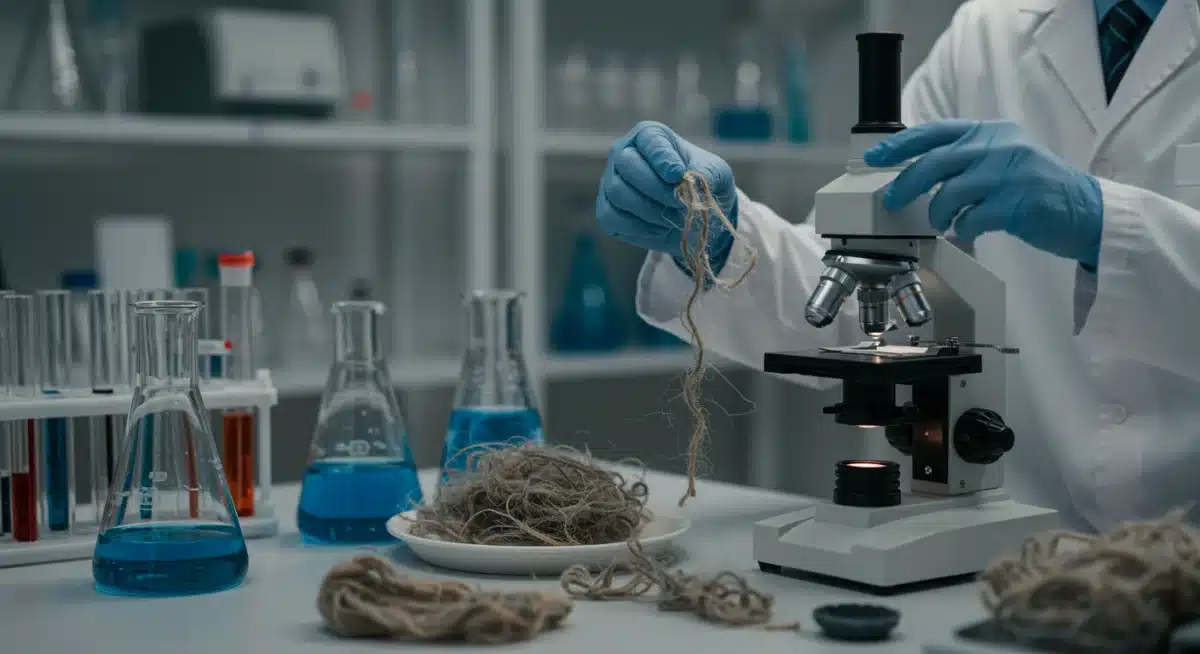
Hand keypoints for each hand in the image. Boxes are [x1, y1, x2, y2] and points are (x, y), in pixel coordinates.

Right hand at [596, 121, 737, 274]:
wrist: (694, 216)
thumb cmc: (701, 184)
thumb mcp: (715, 173)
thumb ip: (705, 173)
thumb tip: (687, 180)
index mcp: (650, 136)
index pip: (649, 139)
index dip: (662, 157)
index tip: (679, 175)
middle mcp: (624, 154)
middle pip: (626, 163)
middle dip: (654, 186)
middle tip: (678, 201)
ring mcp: (611, 182)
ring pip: (618, 192)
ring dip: (649, 209)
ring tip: (672, 216)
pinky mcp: (606, 210)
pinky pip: (612, 217)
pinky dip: (638, 227)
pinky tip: (659, 228)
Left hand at [864, 120, 1103, 268]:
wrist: (1086, 211)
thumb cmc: (1037, 188)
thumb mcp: (1002, 158)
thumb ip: (966, 159)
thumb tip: (916, 172)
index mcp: (991, 131)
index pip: (934, 132)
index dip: (899, 145)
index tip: (875, 158)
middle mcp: (999, 146)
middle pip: (934, 162)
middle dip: (905, 184)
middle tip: (892, 201)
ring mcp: (1010, 173)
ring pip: (948, 193)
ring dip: (937, 214)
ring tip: (942, 223)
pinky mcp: (1017, 202)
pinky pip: (971, 219)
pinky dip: (962, 230)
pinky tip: (968, 232)